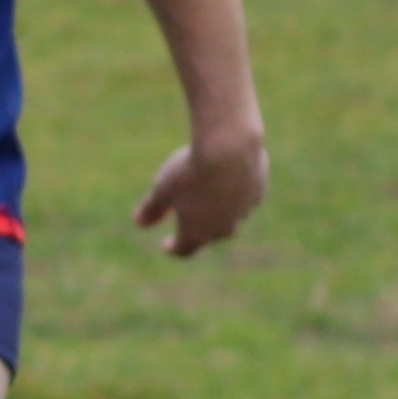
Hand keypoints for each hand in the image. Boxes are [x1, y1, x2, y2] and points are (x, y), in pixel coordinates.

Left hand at [134, 123, 266, 258]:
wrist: (230, 149)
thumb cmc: (190, 171)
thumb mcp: (162, 189)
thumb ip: (151, 209)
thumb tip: (139, 223)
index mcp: (197, 233)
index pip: (184, 250)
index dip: (174, 248)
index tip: (167, 246)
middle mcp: (224, 228)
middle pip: (209, 235)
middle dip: (198, 231)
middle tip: (188, 223)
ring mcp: (244, 211)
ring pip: (231, 217)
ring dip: (218, 211)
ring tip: (207, 199)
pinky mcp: (258, 192)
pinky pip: (244, 197)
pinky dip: (234, 192)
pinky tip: (227, 180)